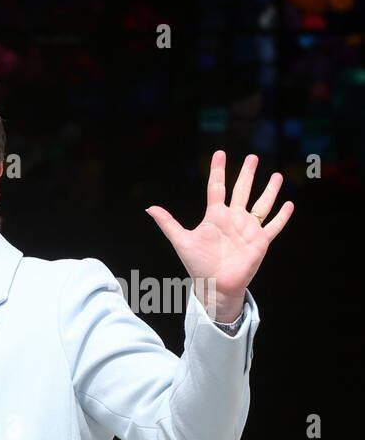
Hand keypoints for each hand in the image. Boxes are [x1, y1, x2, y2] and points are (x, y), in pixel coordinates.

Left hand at [146, 151, 292, 321]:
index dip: (218, 171)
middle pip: (242, 190)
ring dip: (269, 190)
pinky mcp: (260, 241)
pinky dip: (282, 216)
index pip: (217, 187)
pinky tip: (289, 203)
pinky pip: (274, 226)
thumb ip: (168, 223)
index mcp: (215, 216)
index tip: (219, 154)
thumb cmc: (198, 264)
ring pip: (262, 204)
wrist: (214, 285)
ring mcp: (248, 229)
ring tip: (277, 175)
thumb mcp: (181, 240)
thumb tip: (150, 208)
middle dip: (246, 174)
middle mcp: (233, 219)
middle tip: (252, 157)